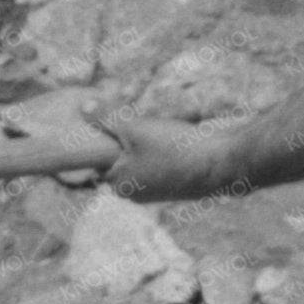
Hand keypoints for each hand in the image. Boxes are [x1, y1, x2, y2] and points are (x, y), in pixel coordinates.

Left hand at [81, 100, 242, 204]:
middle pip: (121, 157)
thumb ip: (107, 119)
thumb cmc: (173, 149)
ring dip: (151, 138)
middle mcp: (134, 194)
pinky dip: (167, 145)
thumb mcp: (135, 128)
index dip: (106, 137)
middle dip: (131, 135)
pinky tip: (180, 135)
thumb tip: (82, 109)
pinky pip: (162, 160)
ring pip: (142, 157)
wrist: (221, 163)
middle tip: (145, 122)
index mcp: (119, 185)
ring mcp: (155, 191)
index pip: (99, 160)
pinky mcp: (174, 185)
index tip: (117, 122)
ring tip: (166, 127)